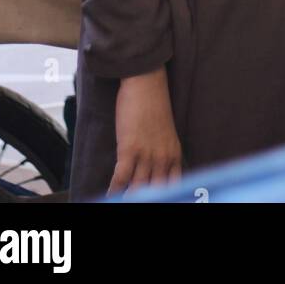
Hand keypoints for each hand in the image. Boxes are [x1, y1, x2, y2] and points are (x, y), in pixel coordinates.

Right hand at [108, 67, 182, 194]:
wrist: (146, 82)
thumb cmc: (154, 105)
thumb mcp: (166, 134)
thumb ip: (164, 155)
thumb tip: (155, 173)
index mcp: (174, 155)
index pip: (174, 188)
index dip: (165, 197)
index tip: (156, 200)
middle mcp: (163, 158)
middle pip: (156, 192)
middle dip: (146, 198)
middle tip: (134, 201)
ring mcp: (147, 155)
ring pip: (137, 190)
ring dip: (128, 197)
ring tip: (120, 201)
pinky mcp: (129, 149)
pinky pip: (121, 178)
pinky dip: (114, 190)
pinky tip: (109, 195)